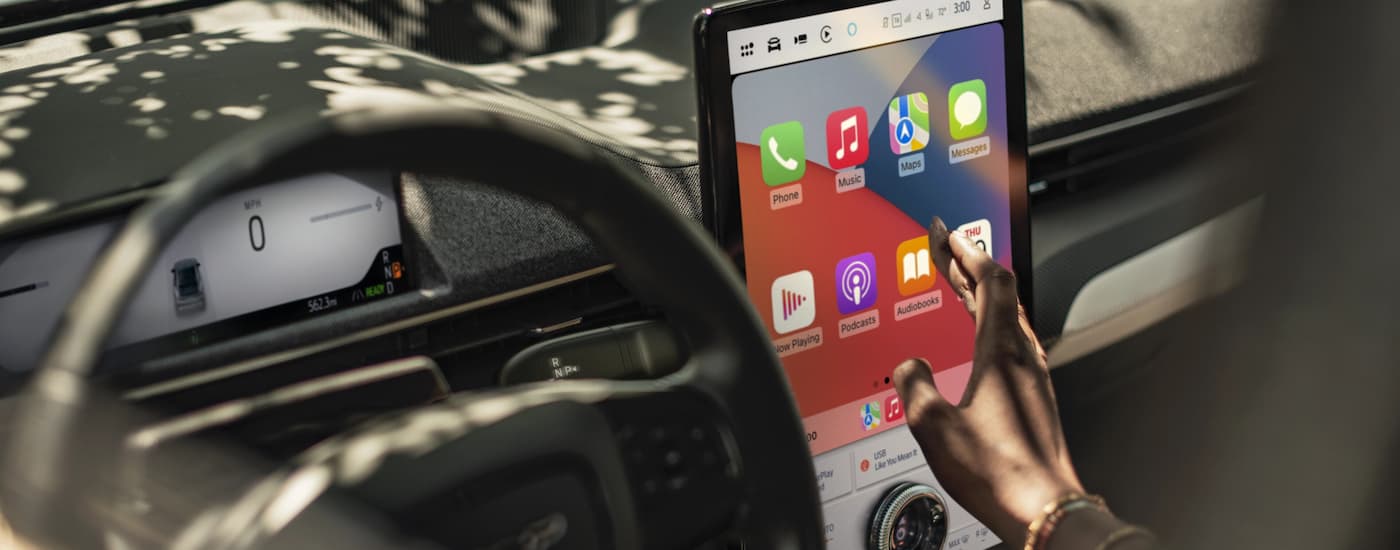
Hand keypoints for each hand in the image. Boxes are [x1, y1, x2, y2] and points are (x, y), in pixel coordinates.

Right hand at [893, 217, 1083, 546]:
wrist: (1044, 508)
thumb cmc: (997, 471)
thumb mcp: (932, 425)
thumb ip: (914, 384)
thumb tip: (911, 366)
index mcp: (1002, 351)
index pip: (989, 279)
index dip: (966, 250)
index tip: (946, 232)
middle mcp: (1023, 356)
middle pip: (999, 292)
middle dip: (968, 265)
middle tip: (945, 246)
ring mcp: (1034, 376)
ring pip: (1007, 316)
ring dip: (981, 292)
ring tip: (959, 282)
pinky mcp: (1035, 396)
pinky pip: (1011, 341)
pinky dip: (989, 322)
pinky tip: (980, 337)